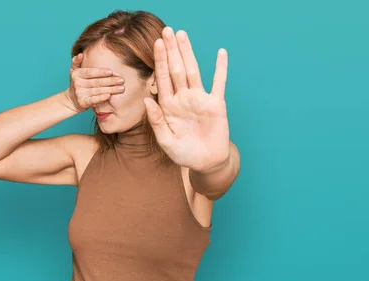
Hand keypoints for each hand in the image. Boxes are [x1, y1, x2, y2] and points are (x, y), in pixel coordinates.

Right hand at [64, 53, 125, 112]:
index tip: (112, 72)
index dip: (101, 72)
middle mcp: (77, 83)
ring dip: (111, 89)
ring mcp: (79, 93)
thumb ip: (77, 62)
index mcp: (76, 74)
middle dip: (110, 81)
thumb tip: (81, 54)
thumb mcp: (74, 71)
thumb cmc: (78, 83)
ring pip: (98, 91)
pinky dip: (101, 98)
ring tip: (121, 88)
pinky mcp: (82, 102)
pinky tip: (109, 96)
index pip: (90, 72)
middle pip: (96, 82)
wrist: (72, 100)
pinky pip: (94, 100)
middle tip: (121, 80)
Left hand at [144, 27, 229, 171]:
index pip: (162, 79)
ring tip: (183, 35)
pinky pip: (219, 83)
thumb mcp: (166, 141)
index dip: (160, 61)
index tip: (156, 44)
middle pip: (176, 70)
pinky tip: (221, 53)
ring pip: (193, 71)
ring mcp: (200, 99)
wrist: (205, 162)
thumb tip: (146, 100)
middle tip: (167, 30)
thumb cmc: (183, 153)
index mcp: (169, 106)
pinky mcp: (216, 104)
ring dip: (188, 53)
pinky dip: (221, 68)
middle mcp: (183, 98)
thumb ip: (156, 122)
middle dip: (171, 50)